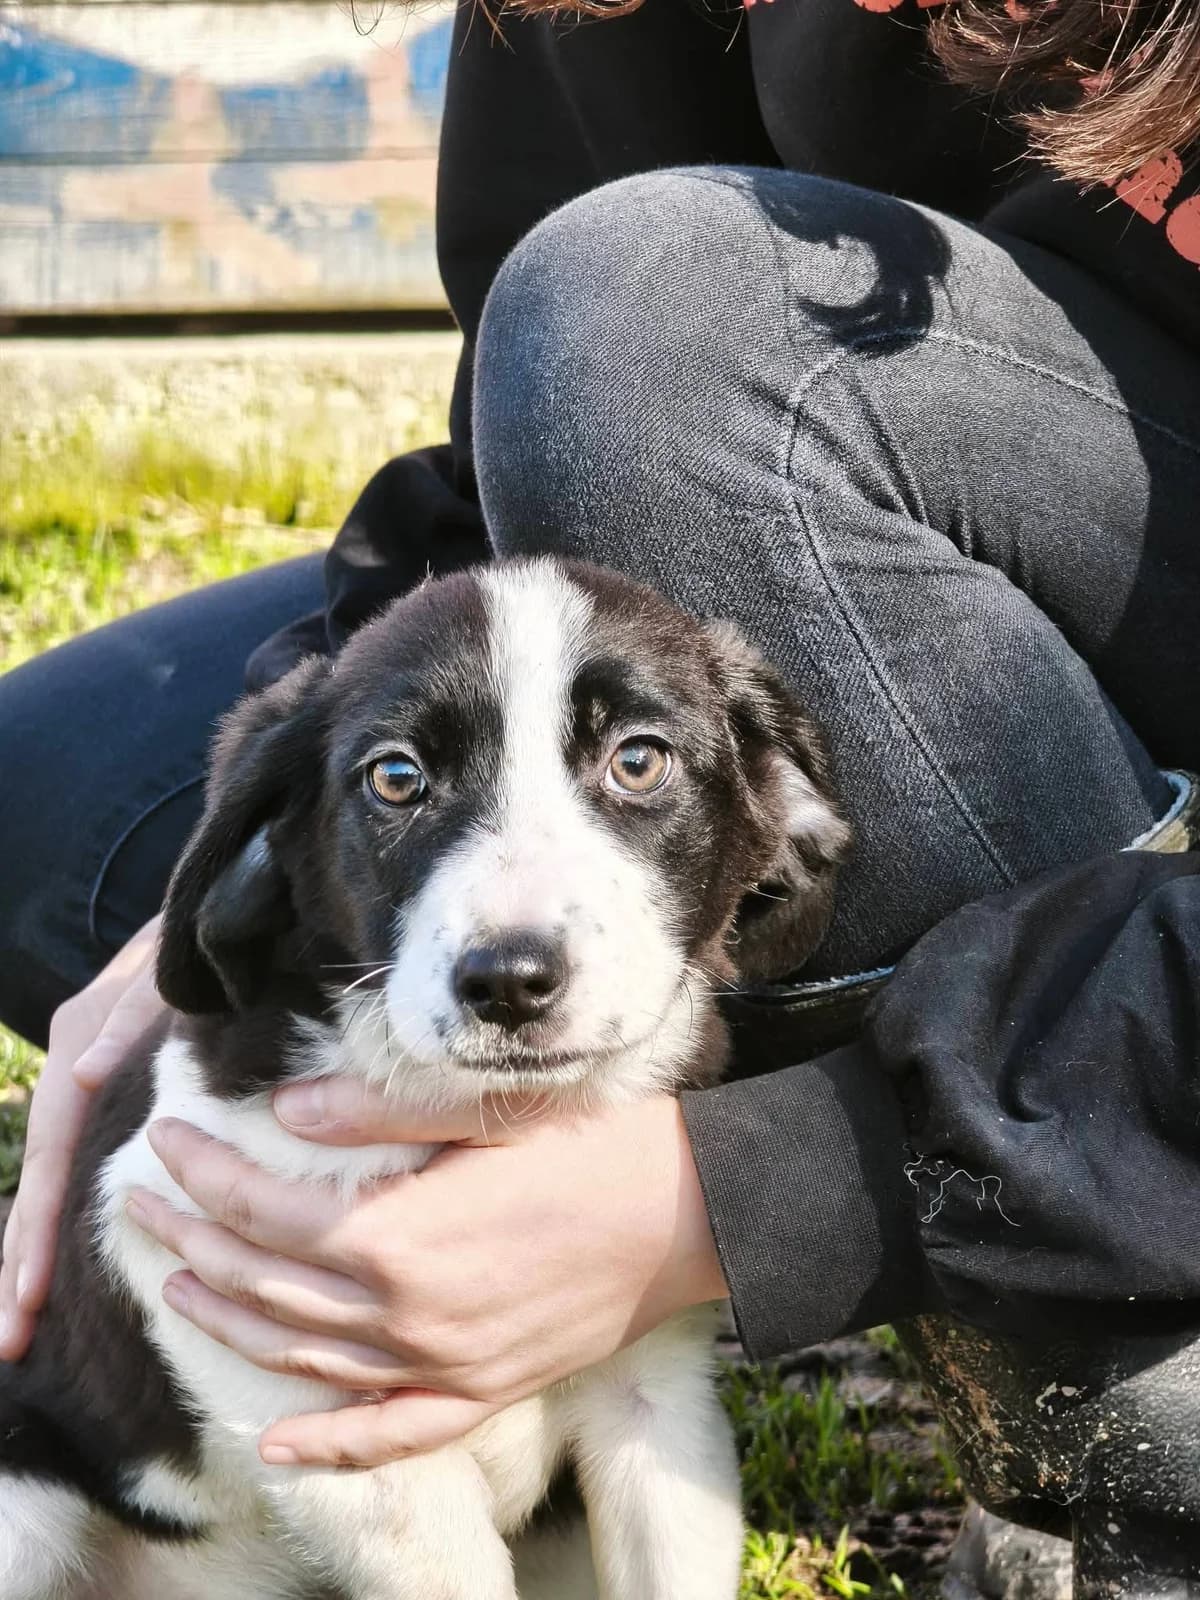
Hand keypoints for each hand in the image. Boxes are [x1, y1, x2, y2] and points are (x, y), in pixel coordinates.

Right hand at [0, 916, 164, 1358]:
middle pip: (39, 1177)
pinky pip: (76, 1163)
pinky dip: (60, 1217)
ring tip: (20, 1327)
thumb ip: (132, 1017)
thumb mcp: (168, 970)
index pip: (54, 1149)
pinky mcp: (109, 1091)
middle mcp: (73, 1069)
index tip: (31, 1291)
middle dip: (20, 1261)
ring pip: (51, 1177)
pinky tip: (57, 1270)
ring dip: (32, 1251)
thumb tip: (83, 1078)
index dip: (41, 1223)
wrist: (213, 905)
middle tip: (12, 1339)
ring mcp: (87, 1082)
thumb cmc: (195, 942)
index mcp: (79, 1044)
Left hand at [128, 1084, 727, 1467]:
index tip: (166, 1140)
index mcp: (399, 1236)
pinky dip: (327, 1444)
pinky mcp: (481, 1390)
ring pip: (303, 1359)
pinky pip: (388, 1434)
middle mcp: (407, 1314)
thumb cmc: (590, 1146)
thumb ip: (375, 1112)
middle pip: (266, 1286)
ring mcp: (442, 1365)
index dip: (205, 1175)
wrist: (689, 1210)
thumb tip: (283, 1109)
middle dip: (192, 1241)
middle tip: (141, 1205)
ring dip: (229, 1324)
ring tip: (176, 1285)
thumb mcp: (483, 1109)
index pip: (265, 1210)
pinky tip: (277, 1443)